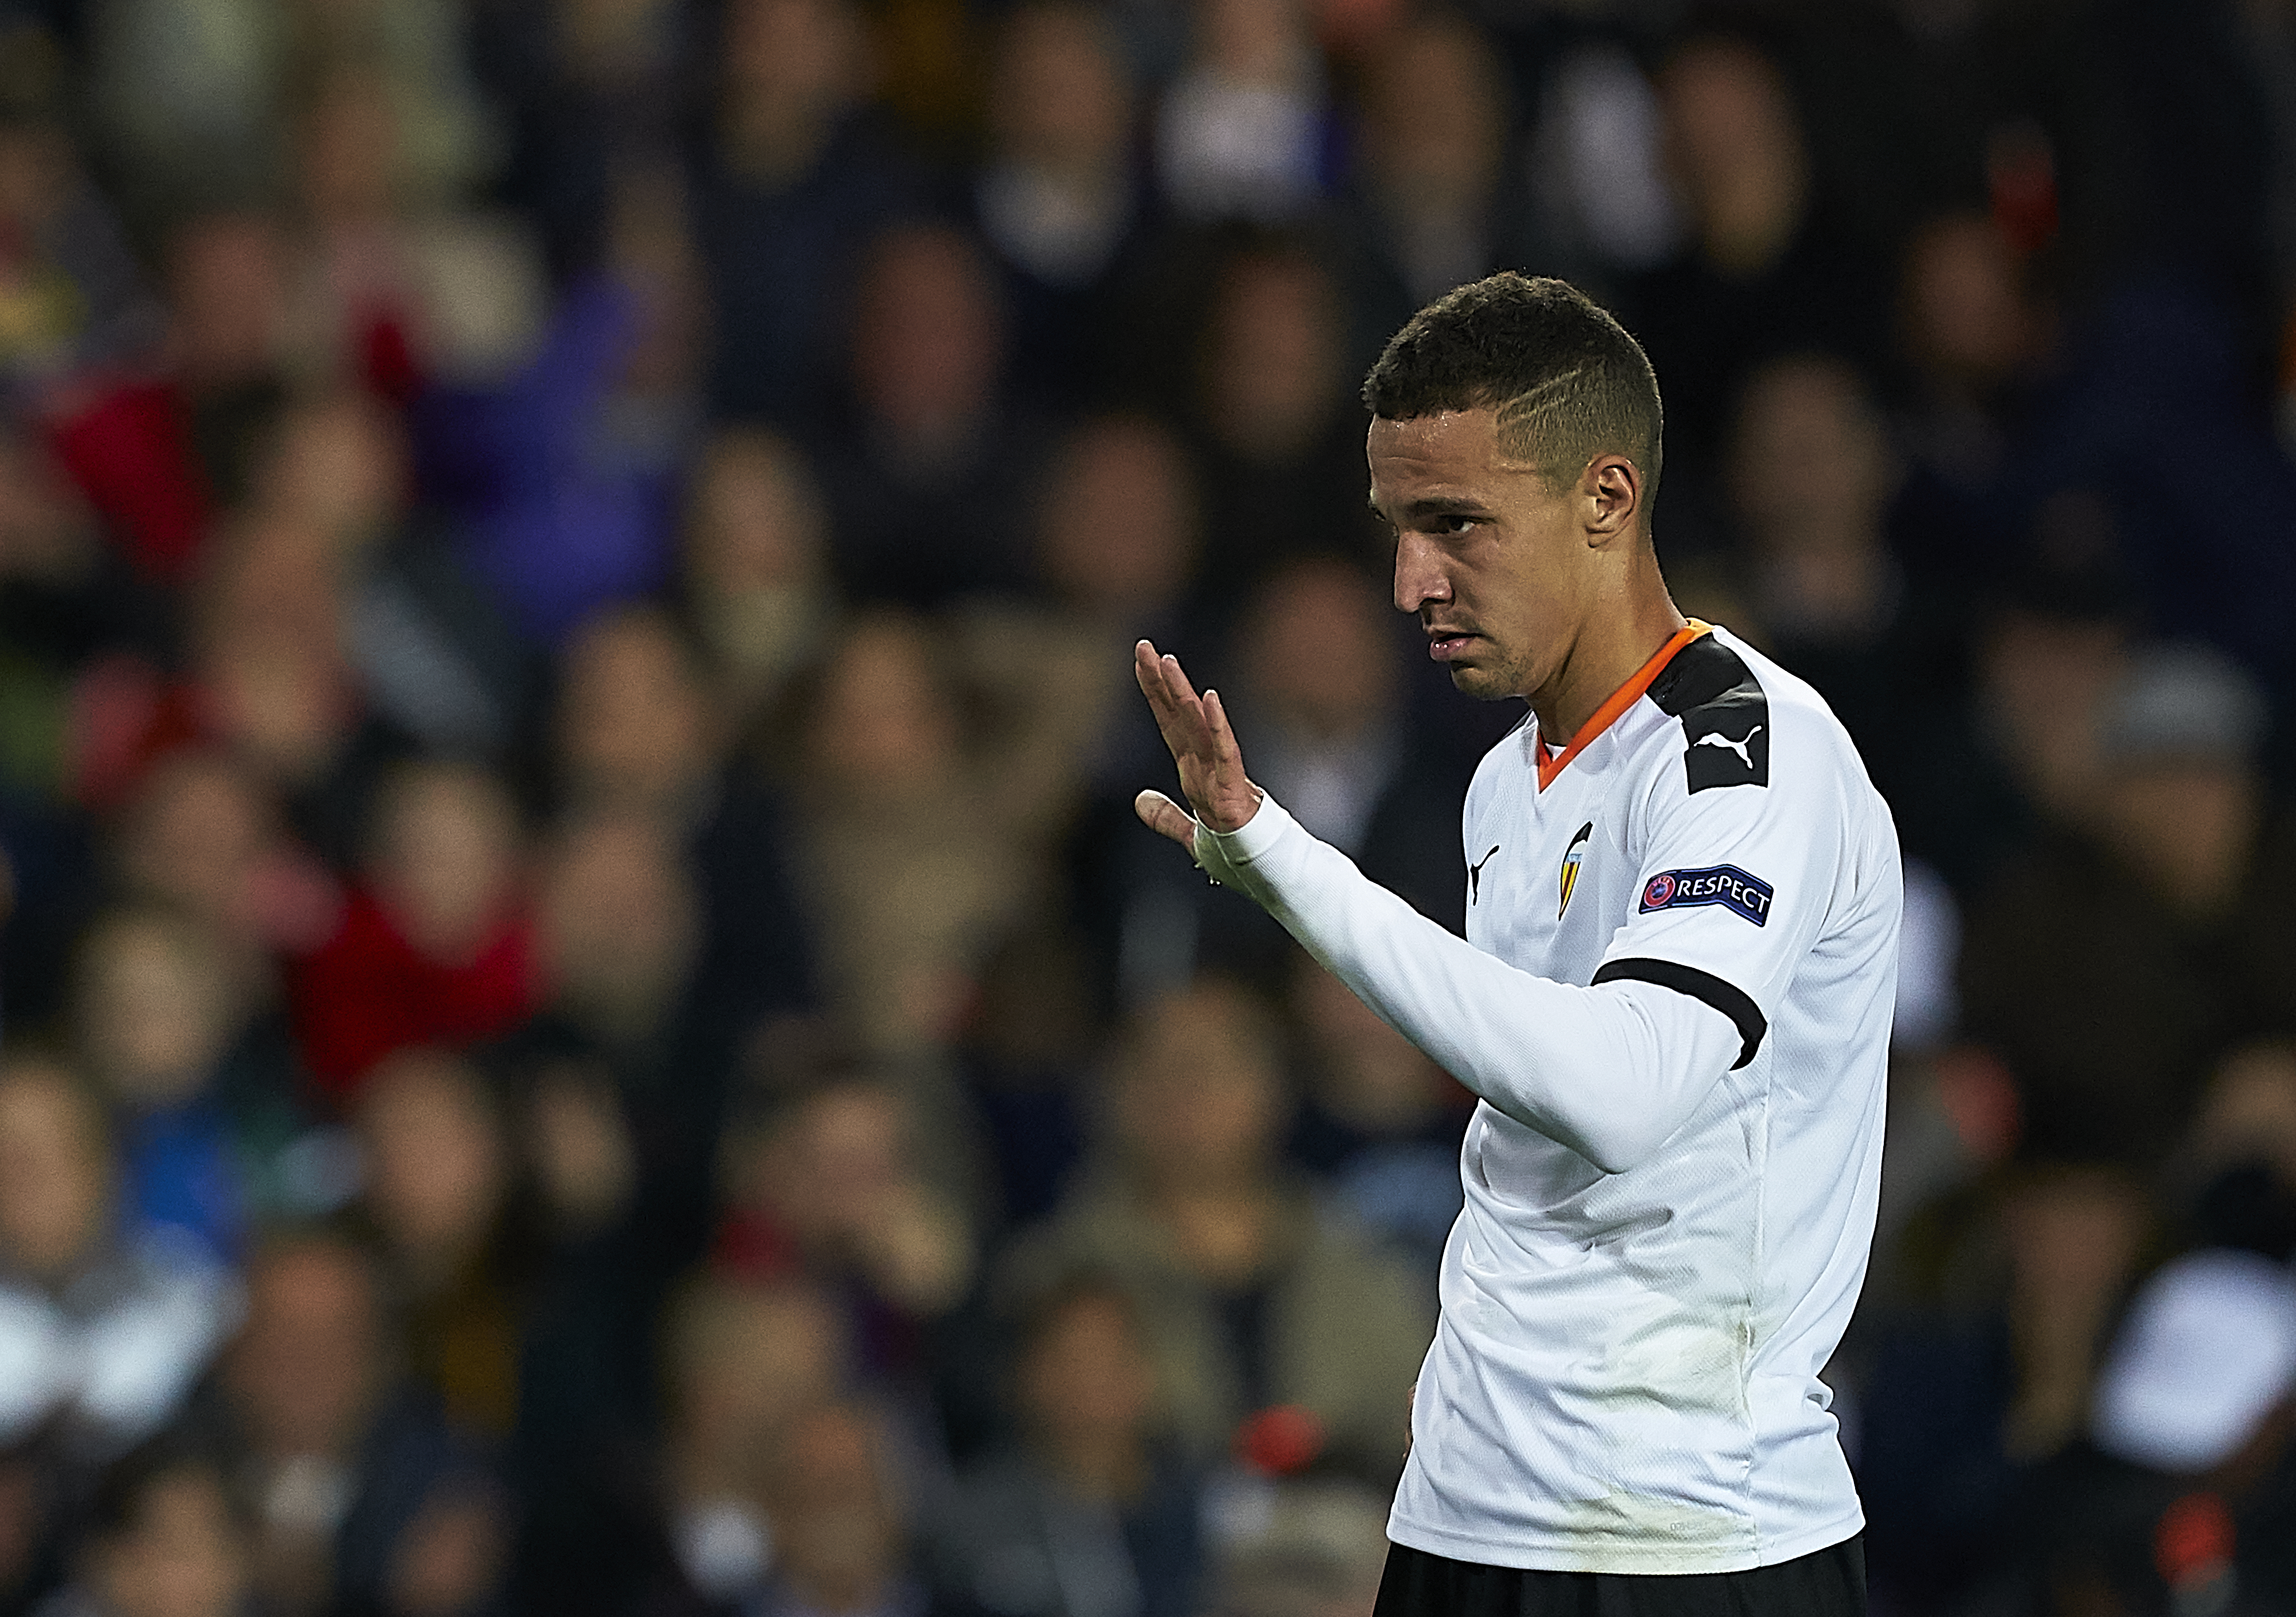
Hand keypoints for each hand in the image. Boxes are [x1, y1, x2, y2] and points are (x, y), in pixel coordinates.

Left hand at [1133, 640, 1261, 845]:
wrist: (1263, 871)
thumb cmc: (1233, 850)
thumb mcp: (1188, 834)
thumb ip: (1164, 817)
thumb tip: (1139, 801)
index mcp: (1192, 771)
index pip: (1168, 724)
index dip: (1153, 693)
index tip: (1141, 662)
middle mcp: (1203, 765)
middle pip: (1178, 716)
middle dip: (1160, 680)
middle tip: (1143, 646)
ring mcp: (1218, 773)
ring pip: (1198, 726)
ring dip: (1182, 693)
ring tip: (1168, 661)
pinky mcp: (1233, 788)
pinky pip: (1225, 752)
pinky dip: (1218, 726)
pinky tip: (1210, 698)